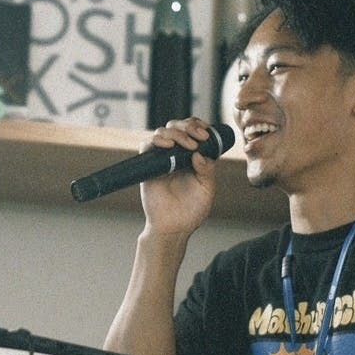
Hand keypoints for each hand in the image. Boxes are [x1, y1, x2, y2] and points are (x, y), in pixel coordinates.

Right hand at [139, 118, 218, 236]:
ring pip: (163, 132)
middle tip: (199, 137)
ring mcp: (162, 159)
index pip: (193, 131)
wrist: (174, 228)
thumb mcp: (207, 189)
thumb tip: (199, 153)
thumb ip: (207, 170)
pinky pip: (147, 146)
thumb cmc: (191, 211)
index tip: (206, 133)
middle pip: (177, 126)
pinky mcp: (149, 166)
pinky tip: (168, 145)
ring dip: (176, 132)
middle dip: (189, 126)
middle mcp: (176, 155)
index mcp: (192, 157)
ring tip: (187, 144)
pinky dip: (156, 140)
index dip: (198, 126)